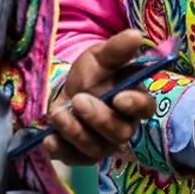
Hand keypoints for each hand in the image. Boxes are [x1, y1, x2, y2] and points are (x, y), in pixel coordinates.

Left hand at [44, 29, 157, 164]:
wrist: (67, 91)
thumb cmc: (92, 74)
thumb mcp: (101, 57)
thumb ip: (117, 49)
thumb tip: (137, 35)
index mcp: (134, 101)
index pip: (145, 109)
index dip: (135, 106)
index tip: (118, 97)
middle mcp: (123, 127)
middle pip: (120, 133)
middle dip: (98, 118)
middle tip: (78, 100)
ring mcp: (103, 145)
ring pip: (95, 148)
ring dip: (74, 131)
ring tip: (57, 113)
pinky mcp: (81, 155)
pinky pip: (73, 158)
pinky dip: (60, 148)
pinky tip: (48, 138)